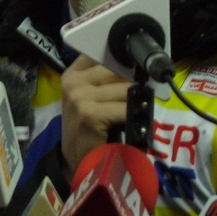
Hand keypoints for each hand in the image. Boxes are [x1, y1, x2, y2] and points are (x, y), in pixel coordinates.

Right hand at [60, 54, 129, 175]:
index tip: (138, 65)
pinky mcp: (89, 114)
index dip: (124, 59)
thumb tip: (137, 64)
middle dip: (134, 82)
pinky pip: (125, 108)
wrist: (78, 162)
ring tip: (137, 112)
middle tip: (143, 94)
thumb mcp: (91, 98)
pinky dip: (134, 118)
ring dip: (136, 101)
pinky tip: (132, 125)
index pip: (103, 53)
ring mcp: (79, 97)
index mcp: (72, 74)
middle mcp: (73, 82)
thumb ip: (105, 79)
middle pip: (117, 70)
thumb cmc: (88, 129)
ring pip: (125, 89)